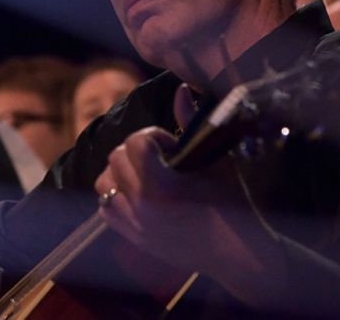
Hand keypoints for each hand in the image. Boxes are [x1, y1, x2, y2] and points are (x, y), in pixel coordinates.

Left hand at [94, 127, 255, 277]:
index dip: (153, 136)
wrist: (235, 250)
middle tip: (160, 158)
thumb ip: (192, 123)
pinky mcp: (134, 238)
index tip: (171, 145)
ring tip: (146, 175)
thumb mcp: (215, 159)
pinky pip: (106, 209)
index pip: (134, 142)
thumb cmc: (232, 201)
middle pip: (115, 159)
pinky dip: (116, 196)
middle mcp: (141, 206)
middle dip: (135, 151)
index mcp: (162, 185)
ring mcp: (135, 225)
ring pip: (104, 184)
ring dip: (121, 173)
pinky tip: (139, 194)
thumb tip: (180, 90)